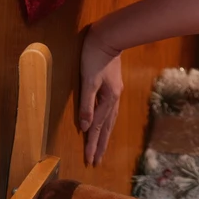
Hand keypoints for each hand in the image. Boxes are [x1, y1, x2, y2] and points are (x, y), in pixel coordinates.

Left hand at [79, 29, 122, 166]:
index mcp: (108, 99)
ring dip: (104, 135)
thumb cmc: (94, 57)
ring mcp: (114, 93)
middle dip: (100, 144)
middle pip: (106, 127)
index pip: (97, 126)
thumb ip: (86, 104)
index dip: (92, 144)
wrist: (109, 37)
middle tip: (96, 161)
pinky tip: (104, 123)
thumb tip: (84, 127)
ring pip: (109, 120)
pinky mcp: (112, 87)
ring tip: (101, 148)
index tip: (89, 160)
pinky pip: (109, 111)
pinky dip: (106, 122)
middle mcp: (113, 99)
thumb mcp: (88, 81)